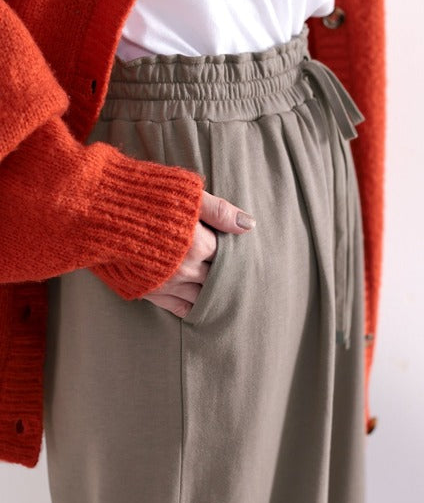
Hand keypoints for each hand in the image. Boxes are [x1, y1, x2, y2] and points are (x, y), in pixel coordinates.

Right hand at [141, 190, 255, 316]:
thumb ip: (219, 211)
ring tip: (220, 288)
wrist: (95, 210)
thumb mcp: (186, 194)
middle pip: (217, 278)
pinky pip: (181, 308)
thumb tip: (249, 225)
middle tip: (232, 272)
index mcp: (198, 244)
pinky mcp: (148, 292)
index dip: (231, 251)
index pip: (227, 255)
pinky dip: (194, 306)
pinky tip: (200, 302)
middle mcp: (186, 269)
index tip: (233, 249)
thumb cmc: (142, 194)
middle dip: (224, 273)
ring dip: (212, 291)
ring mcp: (167, 284)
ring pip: (202, 296)